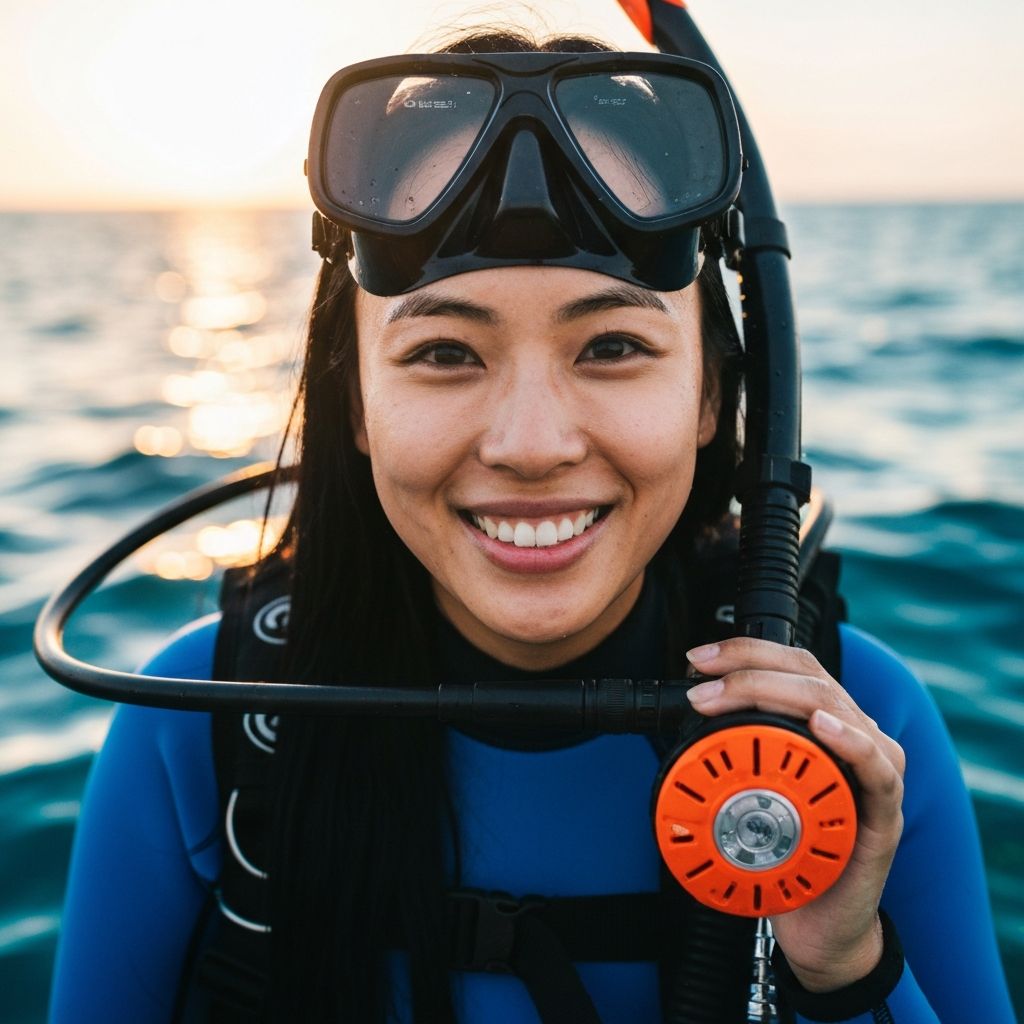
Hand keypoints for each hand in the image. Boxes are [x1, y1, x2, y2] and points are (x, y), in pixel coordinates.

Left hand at [685, 637, 905, 991]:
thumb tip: (685, 712)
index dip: (746, 651)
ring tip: (726, 701)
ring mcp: (874, 771)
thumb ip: (736, 747)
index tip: (698, 658)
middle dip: (748, 669)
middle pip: (809, 676)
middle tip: (700, 687)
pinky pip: (875, 767)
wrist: (818, 921)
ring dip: (775, 695)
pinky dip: (849, 741)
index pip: (793, 664)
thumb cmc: (789, 849)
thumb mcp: (754, 786)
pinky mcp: (885, 813)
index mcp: (826, 722)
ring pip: (836, 707)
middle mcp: (856, 736)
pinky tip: (819, 727)